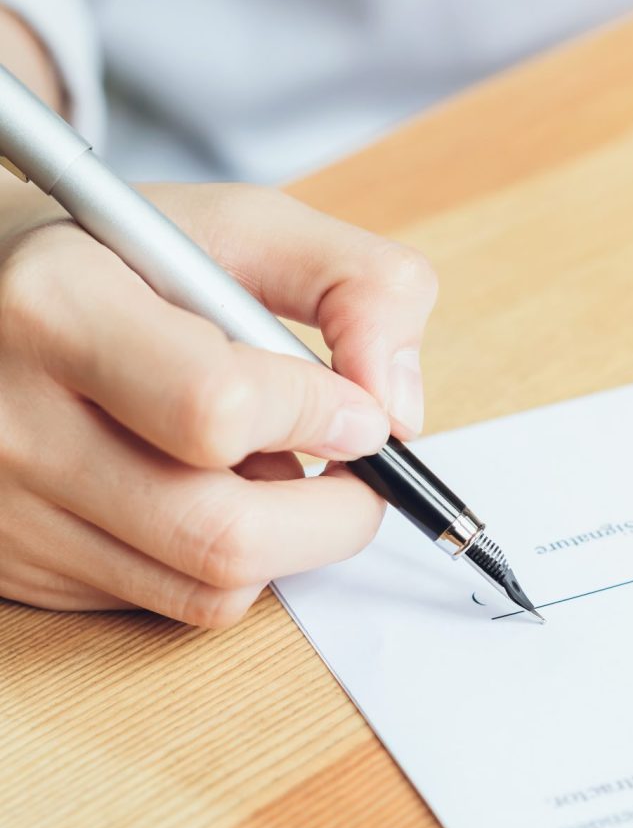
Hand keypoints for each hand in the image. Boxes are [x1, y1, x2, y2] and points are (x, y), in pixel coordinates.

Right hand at [0, 182, 436, 625]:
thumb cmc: (116, 260)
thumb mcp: (235, 227)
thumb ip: (351, 283)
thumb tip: (399, 411)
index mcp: (56, 307)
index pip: (217, 410)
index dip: (319, 418)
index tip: (361, 411)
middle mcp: (15, 422)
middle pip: (222, 535)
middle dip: (333, 516)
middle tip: (359, 473)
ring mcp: (13, 511)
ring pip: (208, 586)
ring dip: (283, 541)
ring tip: (272, 470)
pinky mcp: (25, 568)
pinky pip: (169, 600)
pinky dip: (224, 562)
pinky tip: (209, 496)